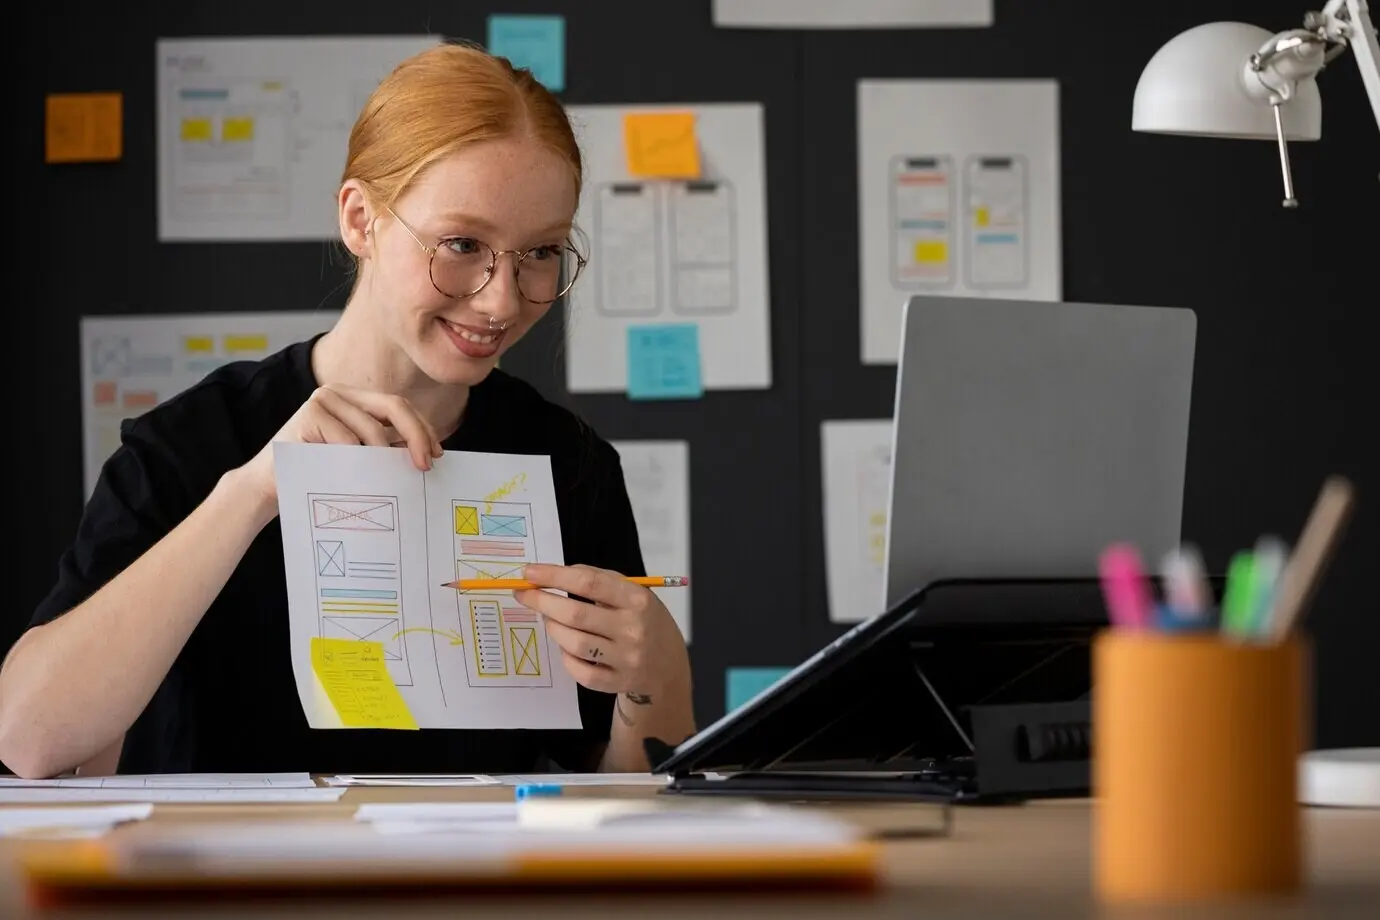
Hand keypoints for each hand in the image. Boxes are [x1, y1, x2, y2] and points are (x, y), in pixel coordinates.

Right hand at [239, 384, 442, 509]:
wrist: (269, 485)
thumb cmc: (318, 472)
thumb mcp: (358, 455)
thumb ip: (385, 448)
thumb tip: (429, 454)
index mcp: (354, 398)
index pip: (399, 406)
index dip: (422, 428)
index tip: (437, 454)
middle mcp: (338, 392)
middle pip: (393, 406)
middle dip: (416, 436)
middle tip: (425, 465)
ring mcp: (322, 400)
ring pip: (372, 430)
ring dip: (383, 459)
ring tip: (384, 481)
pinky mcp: (308, 415)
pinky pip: (347, 441)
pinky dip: (356, 462)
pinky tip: (353, 476)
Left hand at [514, 564, 689, 703]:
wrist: (667, 665)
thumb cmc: (644, 621)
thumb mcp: (633, 593)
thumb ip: (600, 580)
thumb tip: (554, 574)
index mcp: (637, 600)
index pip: (589, 582)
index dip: (554, 576)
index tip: (530, 572)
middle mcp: (632, 629)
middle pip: (575, 614)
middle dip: (542, 601)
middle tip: (525, 595)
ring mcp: (625, 659)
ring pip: (573, 643)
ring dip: (553, 627)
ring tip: (550, 619)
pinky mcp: (616, 682)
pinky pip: (578, 670)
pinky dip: (566, 656)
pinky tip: (568, 646)